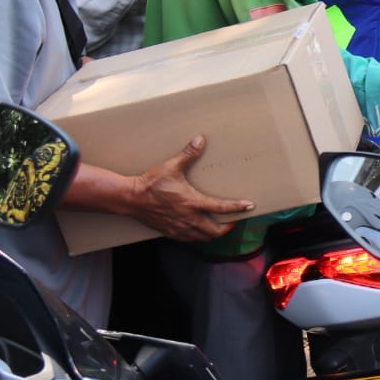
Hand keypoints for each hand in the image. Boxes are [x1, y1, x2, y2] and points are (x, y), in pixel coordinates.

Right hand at [129, 135, 254, 241]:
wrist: (130, 198)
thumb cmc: (151, 183)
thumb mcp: (171, 166)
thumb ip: (188, 154)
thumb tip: (200, 140)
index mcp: (192, 202)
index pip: (221, 208)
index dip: (237, 208)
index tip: (249, 206)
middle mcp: (188, 218)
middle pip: (214, 231)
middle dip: (227, 228)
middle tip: (234, 221)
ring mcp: (179, 227)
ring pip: (202, 237)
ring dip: (213, 234)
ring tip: (219, 227)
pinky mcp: (169, 231)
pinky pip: (188, 239)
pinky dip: (197, 237)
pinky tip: (198, 231)